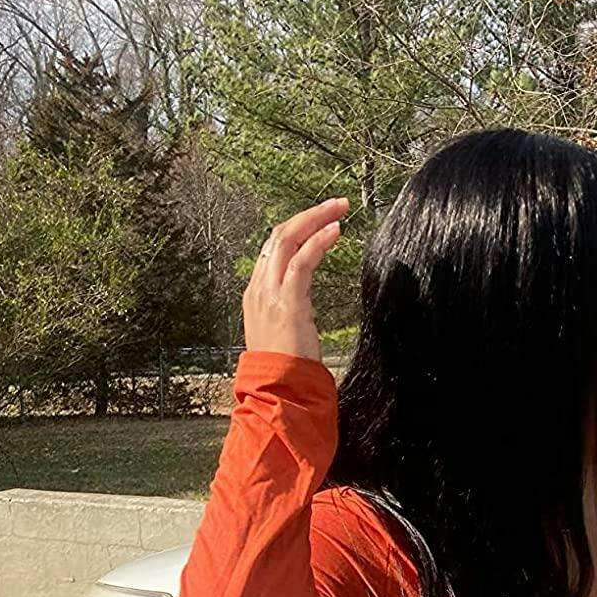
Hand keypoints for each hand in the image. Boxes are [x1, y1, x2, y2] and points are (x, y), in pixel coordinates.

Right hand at [242, 197, 349, 361]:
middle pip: (279, 236)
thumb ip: (290, 312)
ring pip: (288, 240)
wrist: (276, 392)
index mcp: (256, 294)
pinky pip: (302, 261)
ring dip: (316, 219)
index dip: (298, 230)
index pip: (274, 249)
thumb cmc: (284, 371)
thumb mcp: (282, 333)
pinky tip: (336, 231)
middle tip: (336, 205)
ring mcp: (269, 293)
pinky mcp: (286, 301)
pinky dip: (319, 241)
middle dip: (308, 215)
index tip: (321, 221)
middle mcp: (258, 288)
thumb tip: (303, 304)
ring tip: (340, 208)